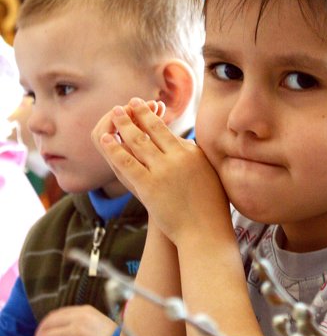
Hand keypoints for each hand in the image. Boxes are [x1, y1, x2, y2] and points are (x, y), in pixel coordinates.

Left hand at [92, 97, 229, 242]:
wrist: (206, 232)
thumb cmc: (210, 207)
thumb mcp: (208, 173)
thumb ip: (193, 156)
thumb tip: (183, 143)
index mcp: (192, 152)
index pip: (167, 131)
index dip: (152, 117)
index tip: (145, 107)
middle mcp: (178, 157)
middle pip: (152, 129)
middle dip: (138, 113)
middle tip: (127, 103)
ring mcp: (163, 171)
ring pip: (138, 141)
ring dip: (123, 124)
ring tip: (115, 113)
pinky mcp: (149, 186)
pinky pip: (127, 163)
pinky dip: (114, 148)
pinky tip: (106, 138)